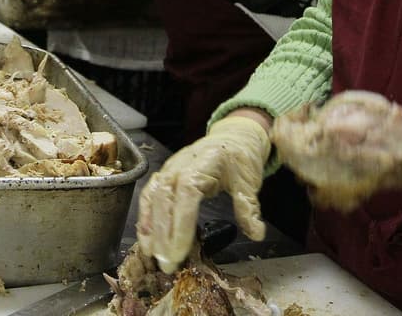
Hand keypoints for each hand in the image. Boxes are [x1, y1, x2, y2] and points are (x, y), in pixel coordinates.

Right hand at [137, 115, 269, 272]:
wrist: (232, 137)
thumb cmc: (240, 158)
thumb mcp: (248, 181)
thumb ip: (248, 207)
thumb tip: (256, 234)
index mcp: (203, 164)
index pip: (186, 196)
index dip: (180, 225)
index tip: (179, 252)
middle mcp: (179, 166)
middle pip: (165, 200)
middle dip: (163, 234)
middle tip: (167, 263)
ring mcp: (168, 170)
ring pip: (153, 199)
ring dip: (150, 228)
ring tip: (152, 255)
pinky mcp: (163, 176)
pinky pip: (149, 197)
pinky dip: (145, 218)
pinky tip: (146, 239)